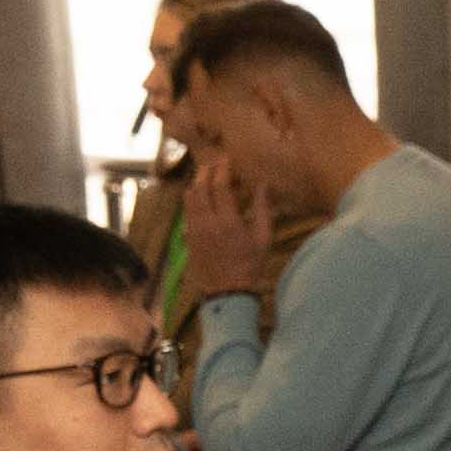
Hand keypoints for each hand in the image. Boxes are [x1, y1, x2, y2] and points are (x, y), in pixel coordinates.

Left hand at [189, 168, 284, 297]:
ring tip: (205, 177)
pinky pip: (186, 211)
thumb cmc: (249, 265)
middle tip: (213, 163)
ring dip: (197, 184)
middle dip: (206, 172)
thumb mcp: (263, 239)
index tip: (226, 159)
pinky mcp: (188, 237)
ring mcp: (194, 230)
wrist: (227, 292)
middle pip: (200, 187)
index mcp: (228, 222)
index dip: (222, 169)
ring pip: (189, 198)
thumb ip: (262, 210)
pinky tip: (200, 198)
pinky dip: (192, 199)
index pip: (220, 186)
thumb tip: (263, 186)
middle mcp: (207, 223)